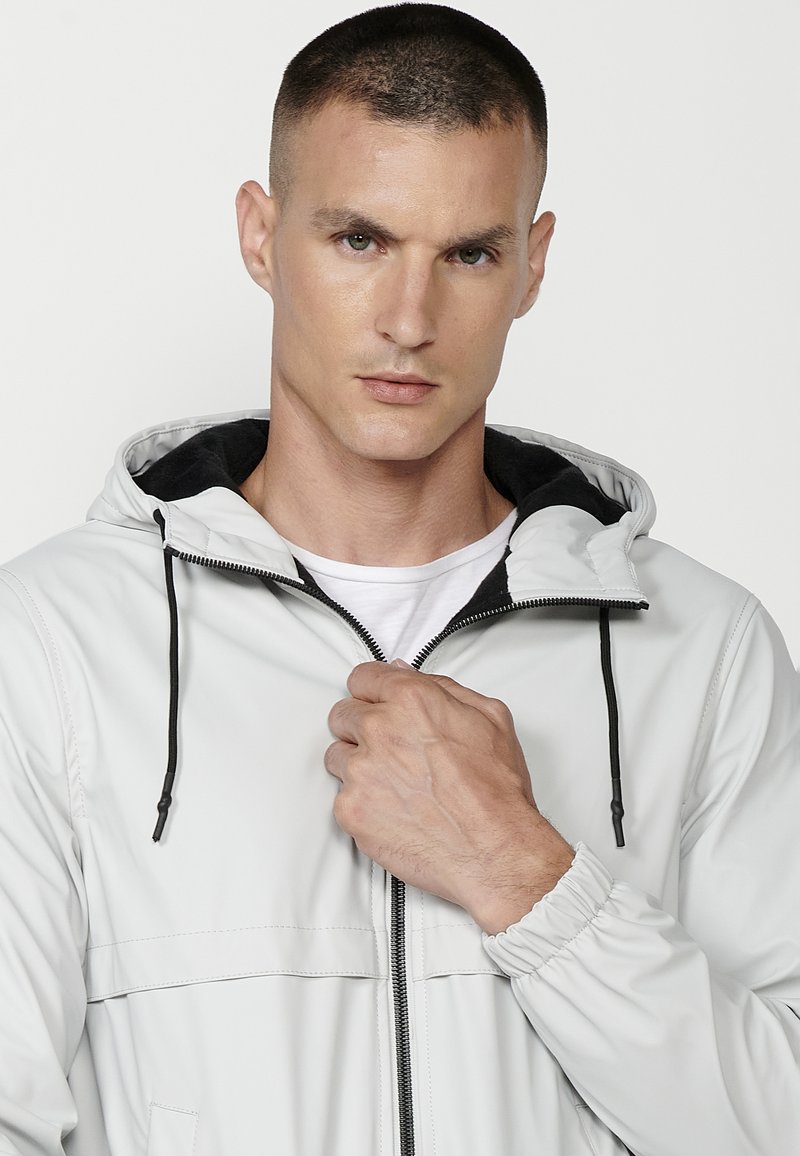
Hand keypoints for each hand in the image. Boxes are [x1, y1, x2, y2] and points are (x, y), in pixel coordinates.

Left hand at [325, 660, 573, 932]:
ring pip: (337, 756)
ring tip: (396, 784)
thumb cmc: (496, 790)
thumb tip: (405, 674)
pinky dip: (362, 803)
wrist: (494, 850)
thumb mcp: (489, 717)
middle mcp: (380, 729)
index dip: (372, 692)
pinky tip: (393, 810)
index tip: (378, 705)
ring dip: (359, 766)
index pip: (362, 678)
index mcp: (411, 699)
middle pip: (343, 715)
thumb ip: (442, 687)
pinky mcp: (351, 809)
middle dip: (362, 728)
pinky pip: (341, 796)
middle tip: (391, 750)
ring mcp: (361, 771)